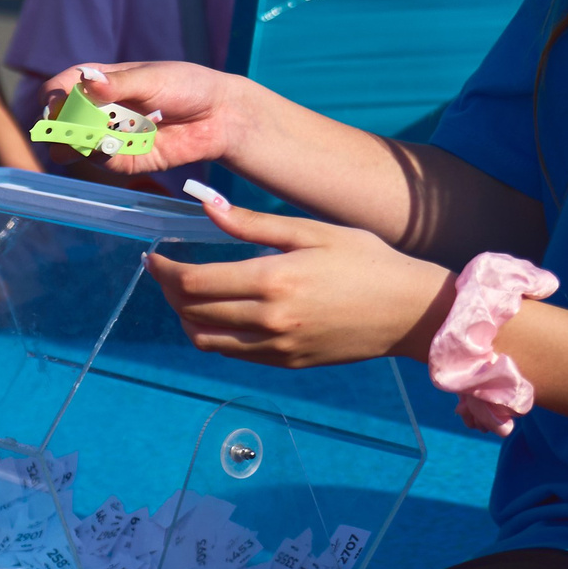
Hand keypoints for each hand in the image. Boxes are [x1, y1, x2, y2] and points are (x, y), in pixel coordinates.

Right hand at [34, 60, 255, 173]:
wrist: (220, 115)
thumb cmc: (186, 86)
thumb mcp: (151, 78)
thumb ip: (119, 84)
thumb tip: (88, 83)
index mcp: (97, 82)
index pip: (59, 89)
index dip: (52, 97)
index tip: (55, 104)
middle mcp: (98, 110)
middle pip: (59, 121)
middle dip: (58, 126)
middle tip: (67, 128)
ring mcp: (110, 136)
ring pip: (73, 146)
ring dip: (74, 144)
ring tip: (85, 140)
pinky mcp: (126, 160)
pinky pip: (103, 162)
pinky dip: (102, 156)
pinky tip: (112, 147)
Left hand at [148, 188, 452, 368]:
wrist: (413, 312)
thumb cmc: (367, 261)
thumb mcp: (312, 231)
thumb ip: (253, 223)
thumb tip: (206, 205)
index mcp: (273, 280)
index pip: (195, 283)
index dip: (165, 271)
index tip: (154, 256)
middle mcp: (270, 319)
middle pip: (193, 311)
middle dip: (168, 290)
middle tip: (163, 271)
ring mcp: (279, 347)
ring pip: (206, 340)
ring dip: (185, 317)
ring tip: (184, 294)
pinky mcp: (289, 362)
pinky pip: (234, 355)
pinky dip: (212, 336)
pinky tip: (215, 315)